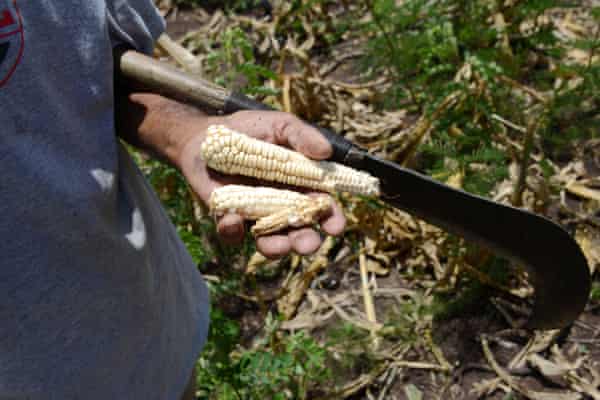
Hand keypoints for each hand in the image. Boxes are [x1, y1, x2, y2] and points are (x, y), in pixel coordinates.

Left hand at [176, 110, 345, 257]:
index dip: (332, 219)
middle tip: (307, 244)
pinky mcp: (228, 217)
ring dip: (277, 248)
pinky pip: (233, 234)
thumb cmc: (248, 130)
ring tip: (279, 246)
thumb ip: (301, 136)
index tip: (335, 226)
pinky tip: (234, 220)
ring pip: (270, 242)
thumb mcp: (278, 125)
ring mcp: (255, 215)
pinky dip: (234, 231)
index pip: (323, 208)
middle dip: (306, 242)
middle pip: (300, 232)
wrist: (203, 136)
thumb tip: (326, 151)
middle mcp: (281, 206)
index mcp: (301, 186)